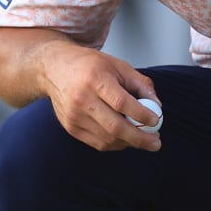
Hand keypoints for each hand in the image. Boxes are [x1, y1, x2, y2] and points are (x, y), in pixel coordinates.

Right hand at [37, 43, 162, 152]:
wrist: (54, 70)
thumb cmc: (89, 66)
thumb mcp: (118, 65)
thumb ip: (140, 84)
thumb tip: (157, 106)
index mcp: (95, 79)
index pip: (122, 103)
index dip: (142, 114)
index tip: (156, 121)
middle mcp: (82, 99)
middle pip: (115, 127)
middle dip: (140, 138)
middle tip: (156, 143)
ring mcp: (74, 116)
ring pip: (108, 139)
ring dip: (129, 143)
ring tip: (143, 139)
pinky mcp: (70, 127)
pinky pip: (98, 143)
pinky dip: (116, 144)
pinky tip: (125, 139)